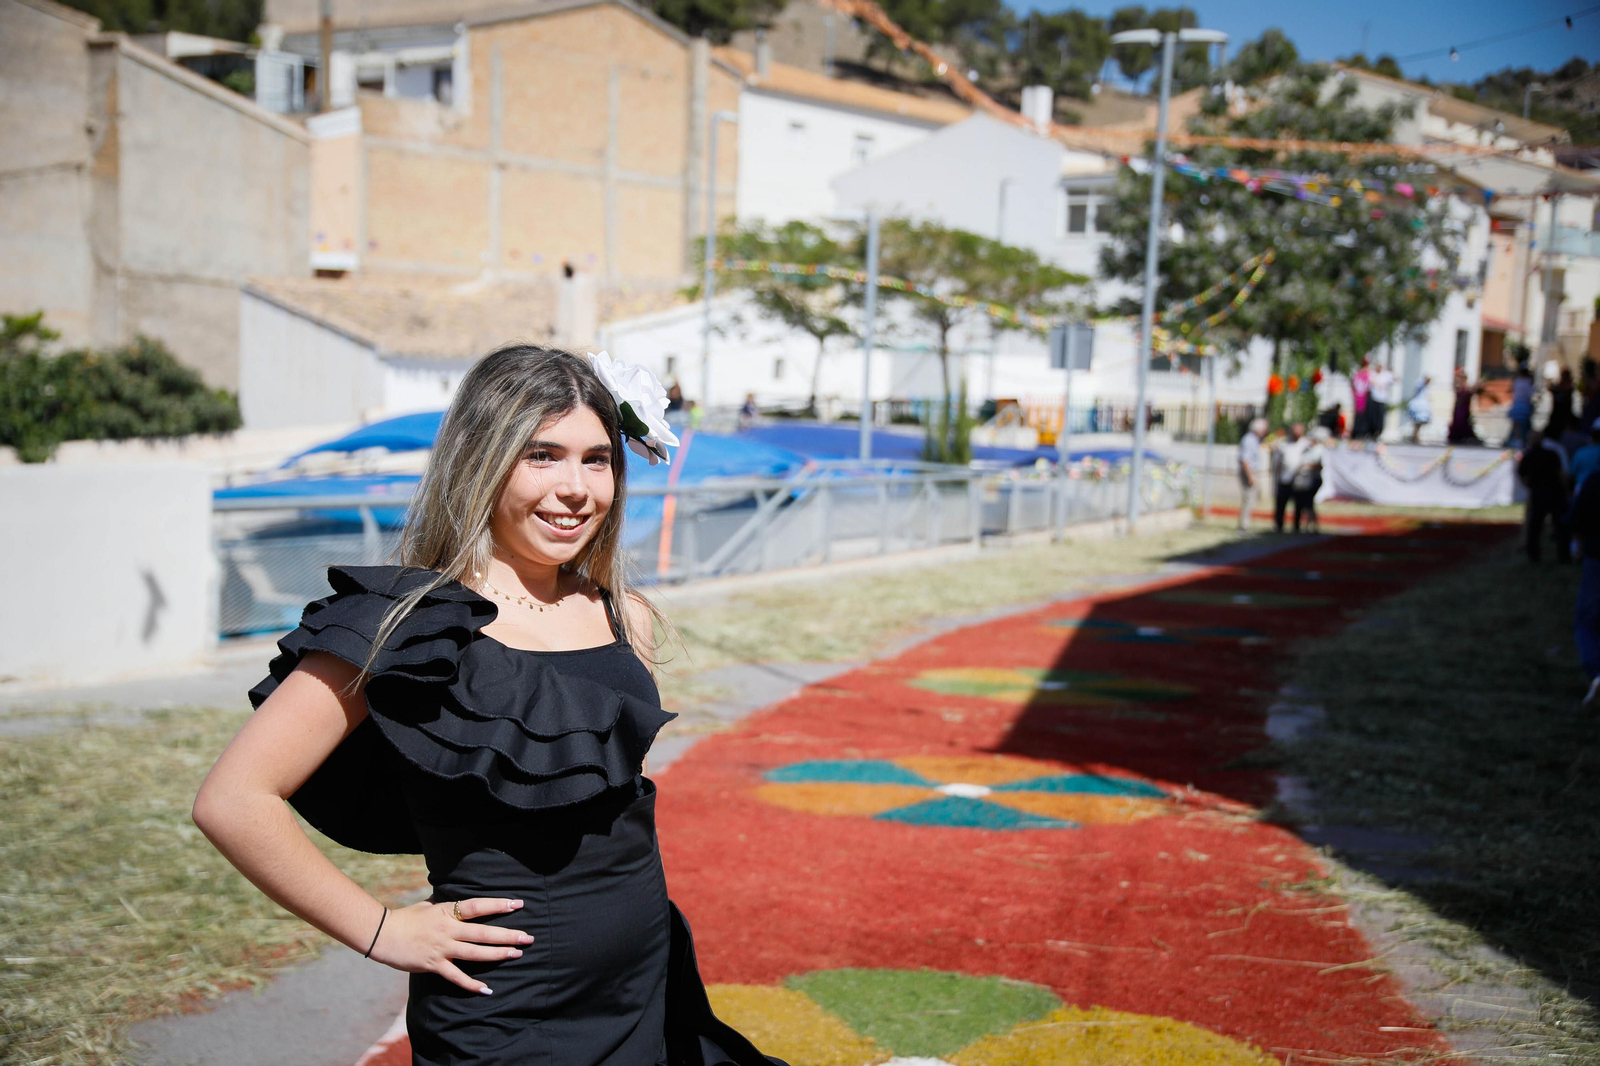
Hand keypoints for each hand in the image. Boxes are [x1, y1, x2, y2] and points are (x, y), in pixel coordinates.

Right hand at [368, 897, 531, 993]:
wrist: (382, 935)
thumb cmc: (406, 918)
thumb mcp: (428, 905)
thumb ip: (446, 907)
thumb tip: (461, 902)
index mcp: (447, 912)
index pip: (478, 907)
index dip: (498, 905)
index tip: (518, 904)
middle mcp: (448, 929)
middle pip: (483, 933)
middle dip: (507, 935)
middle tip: (528, 937)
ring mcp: (442, 948)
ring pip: (475, 953)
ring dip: (497, 954)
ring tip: (516, 954)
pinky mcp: (434, 965)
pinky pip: (456, 976)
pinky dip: (471, 984)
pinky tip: (486, 989)